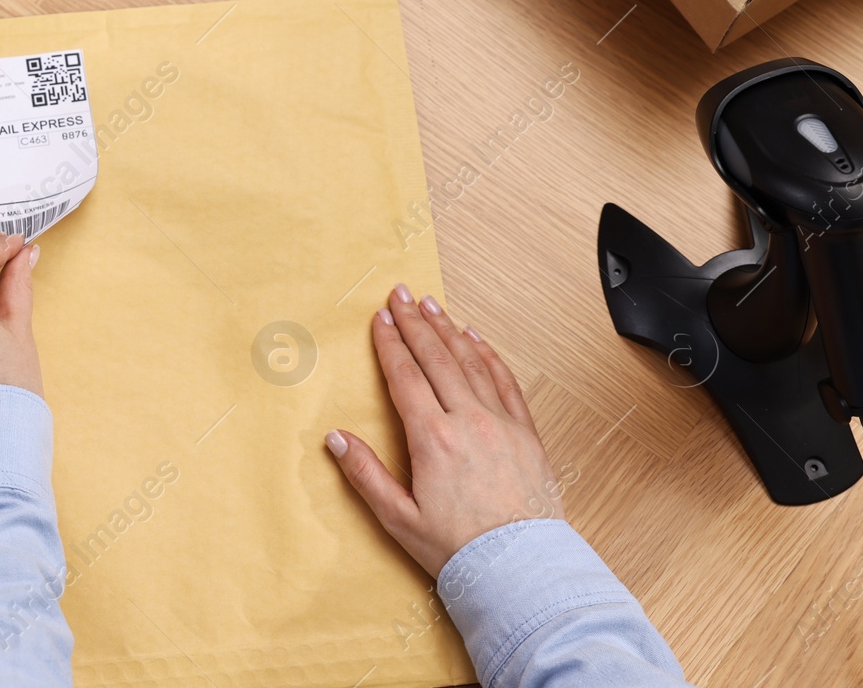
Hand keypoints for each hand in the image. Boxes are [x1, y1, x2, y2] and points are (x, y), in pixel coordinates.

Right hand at [325, 285, 563, 576]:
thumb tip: (336, 438)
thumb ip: (365, 473)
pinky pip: (505, 382)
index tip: (380, 318)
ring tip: (432, 306)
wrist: (520, 568)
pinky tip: (477, 339)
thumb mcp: (398, 518)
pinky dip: (489, 356)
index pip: (406, 376)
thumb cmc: (458, 549)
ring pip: (471, 362)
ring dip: (449, 330)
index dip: (390, 344)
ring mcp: (501, 424)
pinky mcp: (526, 434)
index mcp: (433, 438)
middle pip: (437, 358)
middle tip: (401, 294)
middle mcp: (468, 421)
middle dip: (416, 323)